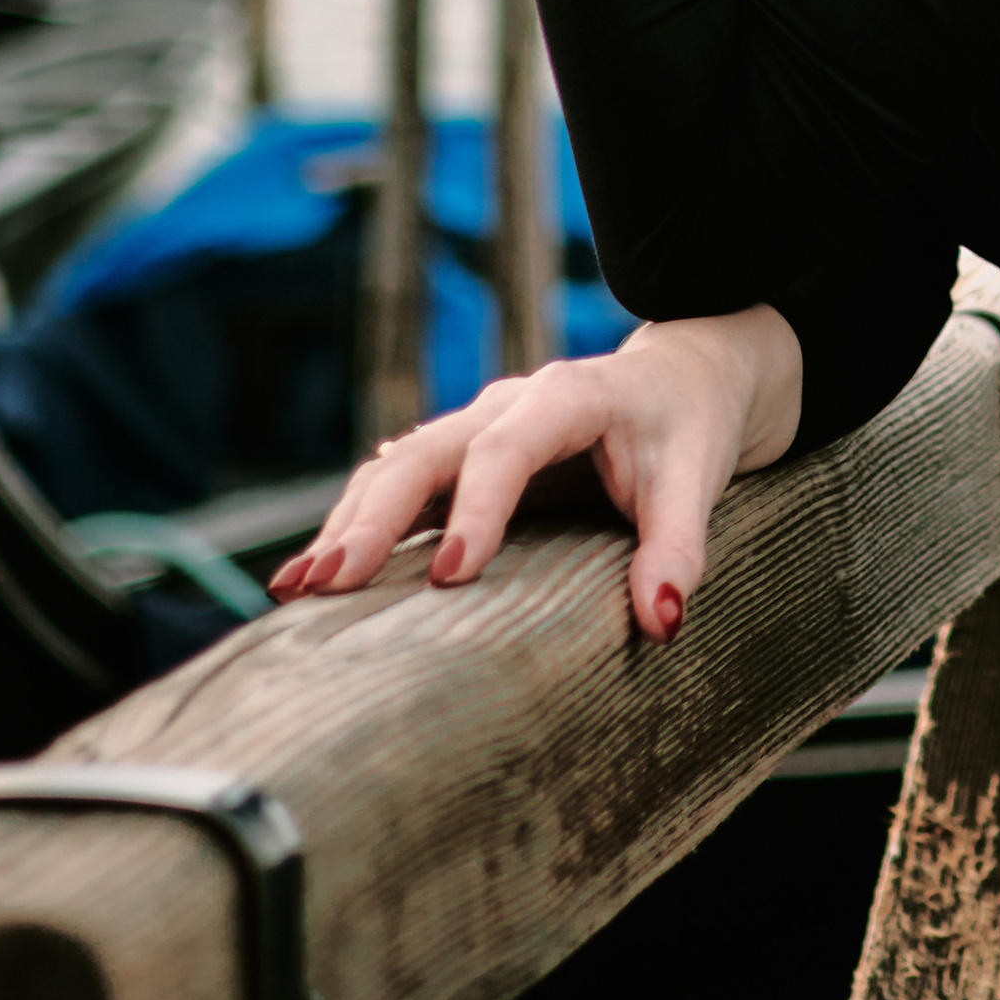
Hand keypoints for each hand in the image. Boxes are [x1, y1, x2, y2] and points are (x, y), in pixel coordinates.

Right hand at [269, 307, 804, 641]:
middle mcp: (508, 403)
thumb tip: (660, 622)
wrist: (683, 377)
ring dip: (348, 525)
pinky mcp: (461, 457)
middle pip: (427, 453)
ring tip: (299, 590)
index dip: (476, 508)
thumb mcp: (699, 476)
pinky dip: (354, 524)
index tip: (451, 575)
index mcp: (567, 396)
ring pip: (396, 465)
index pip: (507, 448)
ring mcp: (476, 427)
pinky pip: (397, 483)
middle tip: (330, 586)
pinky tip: (312, 576)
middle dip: (375, 518)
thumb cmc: (688, 426)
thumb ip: (679, 545)